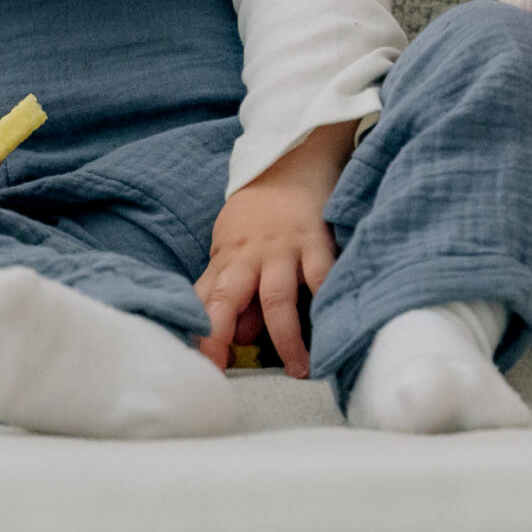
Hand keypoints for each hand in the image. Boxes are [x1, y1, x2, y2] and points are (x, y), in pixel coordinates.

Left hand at [195, 123, 348, 376]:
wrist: (291, 160)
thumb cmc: (258, 213)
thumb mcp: (231, 245)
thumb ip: (229, 287)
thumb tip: (237, 336)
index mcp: (226, 258)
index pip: (205, 301)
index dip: (200, 333)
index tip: (200, 365)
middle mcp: (250, 256)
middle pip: (228, 298)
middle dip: (221, 335)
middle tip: (224, 370)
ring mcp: (284, 248)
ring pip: (277, 297)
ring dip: (286, 337)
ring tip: (299, 369)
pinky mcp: (316, 240)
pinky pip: (321, 275)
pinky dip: (324, 301)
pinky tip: (331, 328)